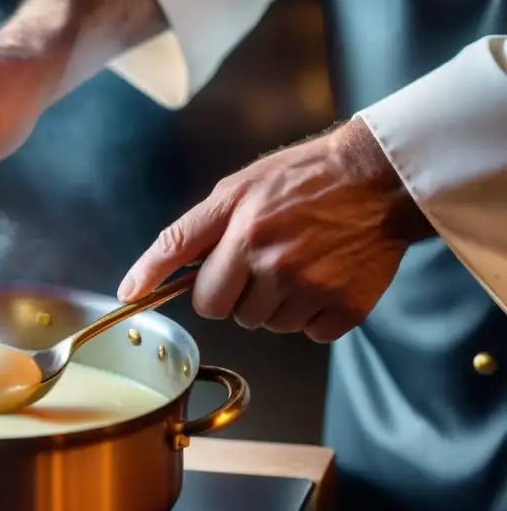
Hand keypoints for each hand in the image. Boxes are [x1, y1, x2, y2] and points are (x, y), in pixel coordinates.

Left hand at [117, 119, 431, 342]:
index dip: (199, 288)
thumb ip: (183, 239)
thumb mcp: (234, 191)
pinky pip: (311, 332)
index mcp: (245, 235)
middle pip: (233, 315)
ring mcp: (315, 290)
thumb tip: (131, 287)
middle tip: (263, 259)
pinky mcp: (347, 308)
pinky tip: (325, 277)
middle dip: (239, 293)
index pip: (203, 298)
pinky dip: (315, 314)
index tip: (171, 289)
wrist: (379, 177)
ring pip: (271, 325)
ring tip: (299, 261)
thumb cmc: (301, 179)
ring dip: (277, 303)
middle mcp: (277, 266)